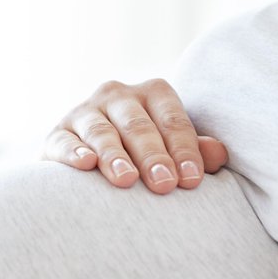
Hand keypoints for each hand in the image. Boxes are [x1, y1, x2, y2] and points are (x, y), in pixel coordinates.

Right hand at [43, 78, 227, 193]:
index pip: (172, 120)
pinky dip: (75, 152)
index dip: (183, 149)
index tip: (190, 180)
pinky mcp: (57, 134)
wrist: (92, 159)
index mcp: (153, 93)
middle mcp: (117, 94)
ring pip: (102, 131)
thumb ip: (195, 151)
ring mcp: (84, 112)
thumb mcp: (172, 149)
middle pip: (138, 125)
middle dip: (152, 156)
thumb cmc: (145, 154)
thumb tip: (220, 155)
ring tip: (126, 180)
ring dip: (114, 156)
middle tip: (164, 185)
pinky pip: (64, 141)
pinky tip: (86, 164)